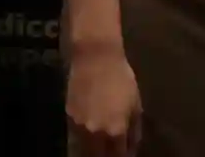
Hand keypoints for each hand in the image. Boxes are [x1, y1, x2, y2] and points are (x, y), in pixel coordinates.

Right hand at [64, 41, 141, 156]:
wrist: (95, 57)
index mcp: (116, 130)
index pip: (119, 156)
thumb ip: (134, 130)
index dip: (124, 156)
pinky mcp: (69, 116)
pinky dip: (84, 136)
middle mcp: (96, 132)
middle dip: (107, 155)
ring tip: (100, 145)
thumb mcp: (135, 104)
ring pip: (85, 148)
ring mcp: (79, 125)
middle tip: (112, 150)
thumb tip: (132, 147)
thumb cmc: (121, 78)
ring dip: (93, 150)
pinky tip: (90, 130)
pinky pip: (77, 134)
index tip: (125, 152)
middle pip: (99, 156)